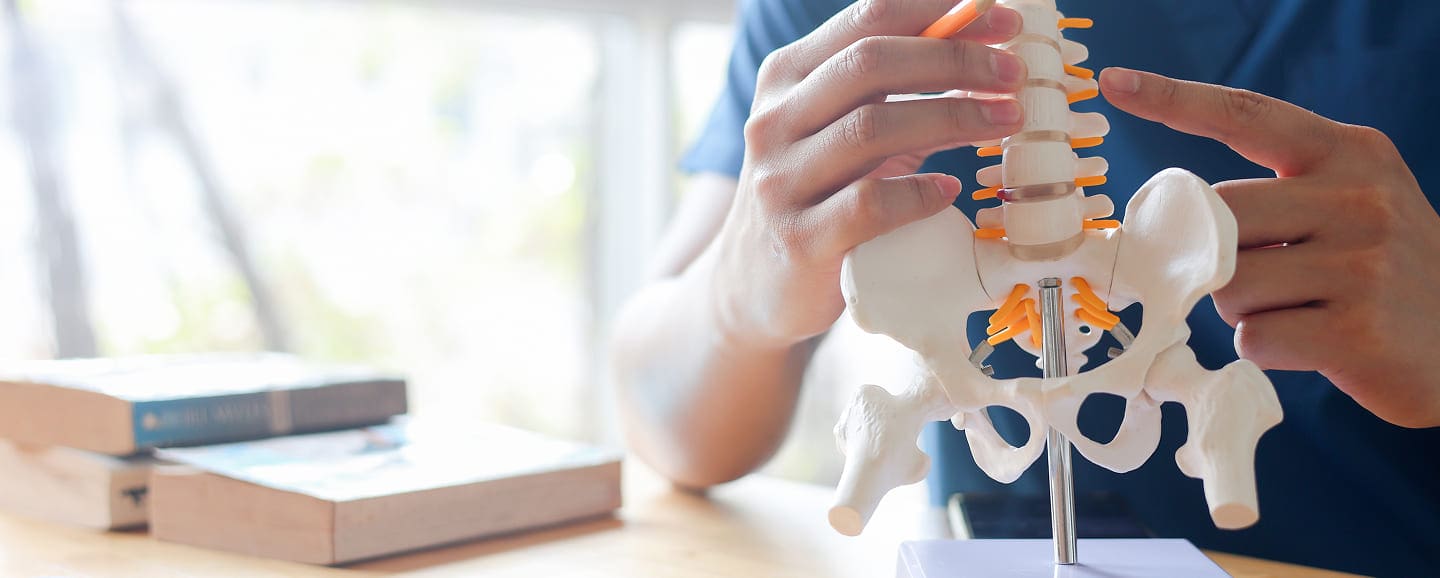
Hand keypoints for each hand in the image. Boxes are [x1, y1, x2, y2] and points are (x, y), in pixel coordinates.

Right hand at [713, 0, 1026, 345]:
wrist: (753, 286)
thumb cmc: (817, 196)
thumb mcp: (840, 130)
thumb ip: (890, 87)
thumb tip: (978, 40)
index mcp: (785, 78)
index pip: (865, 18)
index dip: (940, 11)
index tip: (1005, 22)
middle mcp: (774, 121)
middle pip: (870, 63)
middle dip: (954, 60)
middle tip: (1014, 74)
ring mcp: (780, 181)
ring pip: (872, 128)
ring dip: (953, 117)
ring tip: (1006, 121)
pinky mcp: (800, 239)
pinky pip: (869, 204)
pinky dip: (919, 192)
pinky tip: (950, 189)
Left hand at [1100, 67, 1439, 427]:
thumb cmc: (1385, 275)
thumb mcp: (1353, 208)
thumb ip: (1278, 199)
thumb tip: (1181, 224)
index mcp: (1351, 155)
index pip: (1248, 115)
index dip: (1176, 100)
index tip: (1116, 82)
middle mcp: (1361, 198)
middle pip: (1218, 217)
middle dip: (1216, 257)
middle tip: (1265, 279)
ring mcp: (1363, 265)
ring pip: (1229, 285)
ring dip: (1242, 310)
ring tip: (1300, 311)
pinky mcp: (1356, 332)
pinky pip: (1255, 339)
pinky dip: (1268, 350)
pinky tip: (1316, 344)